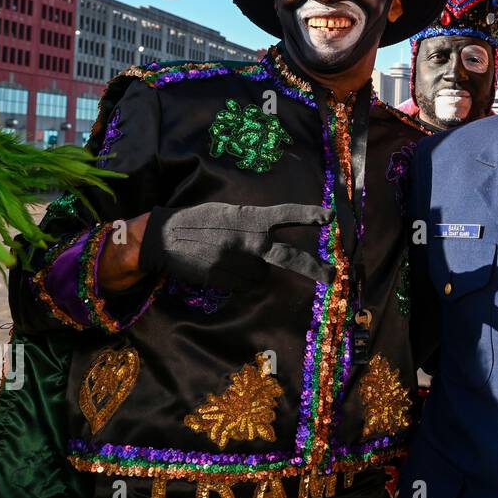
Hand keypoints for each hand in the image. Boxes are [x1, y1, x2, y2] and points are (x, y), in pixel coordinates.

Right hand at [137, 202, 335, 289]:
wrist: (164, 238)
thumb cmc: (201, 221)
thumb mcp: (230, 213)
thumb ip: (255, 225)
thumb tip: (273, 244)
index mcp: (250, 218)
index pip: (285, 215)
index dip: (308, 215)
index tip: (330, 217)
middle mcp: (248, 240)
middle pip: (288, 257)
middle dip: (312, 268)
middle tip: (332, 276)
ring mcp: (236, 262)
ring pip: (262, 274)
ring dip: (254, 269)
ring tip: (231, 256)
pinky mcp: (224, 279)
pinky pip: (244, 284)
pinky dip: (238, 279)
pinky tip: (222, 266)